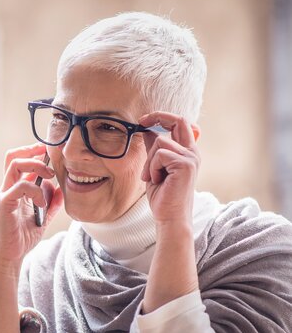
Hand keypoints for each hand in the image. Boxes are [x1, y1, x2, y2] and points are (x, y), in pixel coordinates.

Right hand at [0, 144, 63, 267]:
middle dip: (33, 151)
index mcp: (16, 188)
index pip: (20, 160)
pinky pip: (19, 187)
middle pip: (14, 156)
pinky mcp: (5, 204)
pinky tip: (43, 203)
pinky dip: (35, 191)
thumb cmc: (22, 237)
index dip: (34, 152)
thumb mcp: (43, 217)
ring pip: (15, 165)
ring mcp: (5, 194)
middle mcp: (8, 188)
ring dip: (36, 166)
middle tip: (50, 158)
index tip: (50, 152)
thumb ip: (52, 202)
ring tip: (50, 176)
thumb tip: (61, 188)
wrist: (10, 255)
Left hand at [138, 112, 199, 226]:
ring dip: (149, 161)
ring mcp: (191, 158)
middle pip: (179, 121)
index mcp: (187, 152)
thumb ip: (154, 150)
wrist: (169, 216)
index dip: (162, 117)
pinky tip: (157, 180)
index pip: (180, 124)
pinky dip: (152, 168)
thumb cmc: (162, 195)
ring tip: (152, 177)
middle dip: (158, 116)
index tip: (144, 120)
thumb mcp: (154, 168)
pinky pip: (159, 155)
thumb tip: (147, 130)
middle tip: (141, 121)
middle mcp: (192, 152)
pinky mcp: (185, 165)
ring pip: (161, 142)